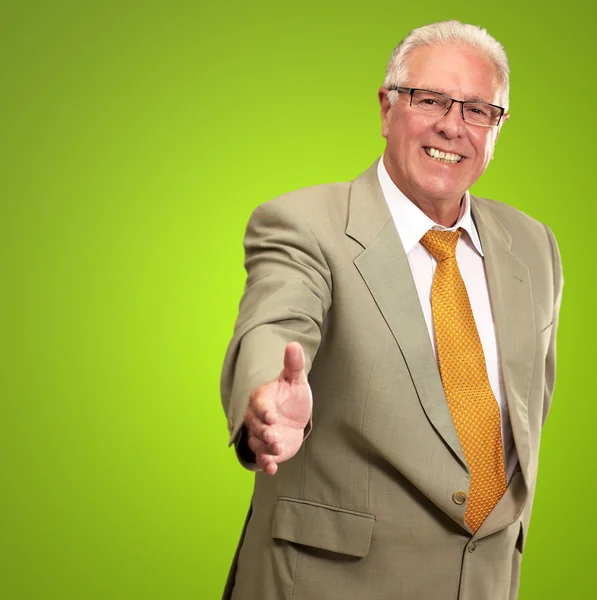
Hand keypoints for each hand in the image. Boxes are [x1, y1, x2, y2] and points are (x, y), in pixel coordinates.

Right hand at [243, 342, 311, 474]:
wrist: (293, 415)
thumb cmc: (291, 394)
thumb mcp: (295, 379)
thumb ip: (293, 364)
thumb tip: (293, 345)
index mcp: (262, 398)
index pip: (259, 403)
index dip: (264, 410)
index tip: (271, 416)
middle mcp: (257, 418)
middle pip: (255, 426)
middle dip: (264, 432)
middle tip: (275, 437)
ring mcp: (261, 434)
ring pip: (258, 443)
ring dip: (266, 449)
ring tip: (277, 451)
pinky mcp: (266, 449)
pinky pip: (262, 457)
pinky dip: (266, 464)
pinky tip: (272, 469)